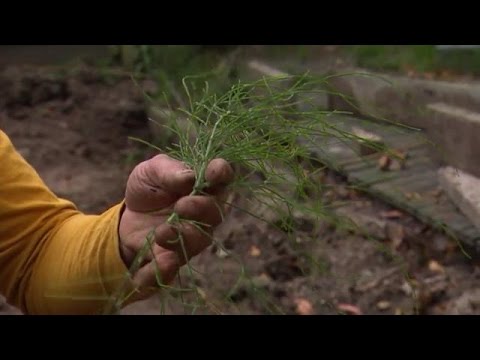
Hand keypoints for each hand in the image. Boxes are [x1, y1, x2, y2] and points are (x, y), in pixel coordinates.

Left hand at [118, 154, 233, 292]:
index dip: (221, 174)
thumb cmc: (148, 188)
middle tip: (181, 206)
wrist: (128, 218)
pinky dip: (165, 268)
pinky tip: (159, 262)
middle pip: (215, 213)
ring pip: (199, 241)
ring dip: (184, 236)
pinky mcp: (174, 258)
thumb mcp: (151, 171)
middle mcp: (205, 212)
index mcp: (203, 185)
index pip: (222, 177)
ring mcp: (193, 237)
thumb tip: (190, 177)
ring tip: (161, 232)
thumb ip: (169, 171)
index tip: (214, 173)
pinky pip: (173, 268)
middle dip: (201, 209)